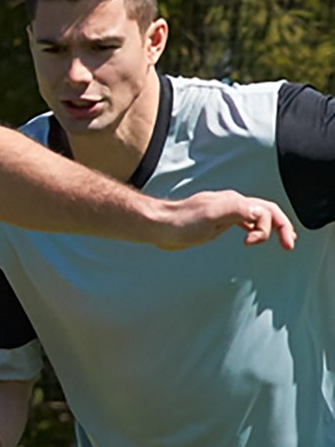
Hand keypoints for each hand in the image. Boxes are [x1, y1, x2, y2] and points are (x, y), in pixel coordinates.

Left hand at [153, 190, 296, 251]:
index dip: (269, 228)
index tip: (251, 244)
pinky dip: (254, 230)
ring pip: (257, 217)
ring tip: (283, 242)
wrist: (157, 226)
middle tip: (289, 245)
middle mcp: (233, 204)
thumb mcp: (210, 216)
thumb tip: (261, 212)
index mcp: (235, 201)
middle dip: (282, 227)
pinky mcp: (216, 222)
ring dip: (272, 228)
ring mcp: (225, 213)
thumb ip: (237, 211)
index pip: (265, 211)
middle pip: (268, 211)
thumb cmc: (180, 222)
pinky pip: (243, 222)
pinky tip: (253, 239)